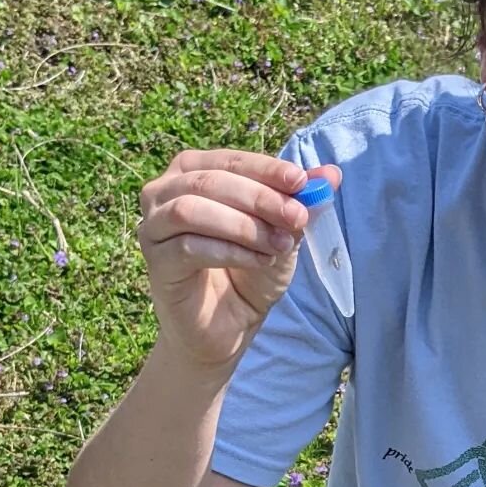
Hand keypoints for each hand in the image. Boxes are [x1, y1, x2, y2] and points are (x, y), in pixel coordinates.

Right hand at [137, 149, 342, 369]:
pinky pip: (189, 247)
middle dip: (260, 198)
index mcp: (194, 171)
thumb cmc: (250, 272)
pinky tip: (261, 262)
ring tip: (279, 246)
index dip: (268, 169)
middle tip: (297, 218)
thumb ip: (302, 203)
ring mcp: (153, 225)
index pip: (232, 160)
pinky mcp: (155, 260)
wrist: (228, 326)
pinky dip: (231, 252)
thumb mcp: (283, 234)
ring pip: (193, 209)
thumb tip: (332, 174)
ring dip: (244, 226)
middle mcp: (164, 191)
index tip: (301, 182)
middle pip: (211, 180)